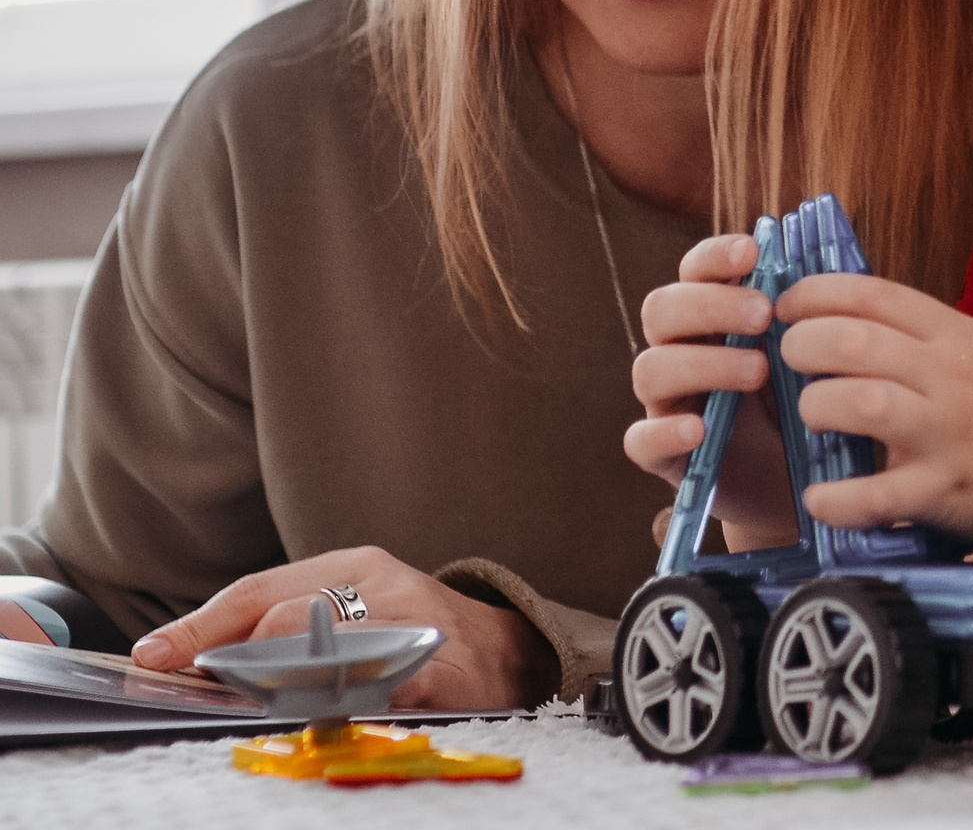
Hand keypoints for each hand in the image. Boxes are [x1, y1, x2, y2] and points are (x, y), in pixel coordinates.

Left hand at [128, 547, 550, 709]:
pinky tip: (325, 715)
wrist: (512, 650)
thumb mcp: (356, 609)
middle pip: (284, 617)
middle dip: (236, 660)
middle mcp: (383, 584)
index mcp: (353, 565)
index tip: (151, 658)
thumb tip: (196, 663)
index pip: (258, 590)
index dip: (199, 627)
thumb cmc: (416, 632)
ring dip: (282, 684)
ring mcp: (415, 622)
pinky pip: (380, 685)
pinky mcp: (445, 666)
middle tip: (207, 692)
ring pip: (326, 650)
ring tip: (257, 703)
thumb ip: (288, 627)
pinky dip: (345, 702)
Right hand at [625, 233, 796, 548]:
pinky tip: (698, 429)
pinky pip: (641, 440)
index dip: (714, 255)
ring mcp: (668, 403)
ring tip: (758, 372)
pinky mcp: (666, 456)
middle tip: (763, 315)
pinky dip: (664, 431)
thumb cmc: (803, 401)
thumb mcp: (811, 354)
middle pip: (662, 309)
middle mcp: (681, 351)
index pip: (695, 271)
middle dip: (710, 305)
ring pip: (650, 368)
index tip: (752, 252)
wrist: (803, 480)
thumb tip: (833, 268)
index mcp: (713, 318)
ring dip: (703, 363)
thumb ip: (810, 314)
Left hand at [771, 272, 972, 552]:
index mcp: (962, 336)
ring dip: (817, 409)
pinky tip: (819, 500)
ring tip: (811, 420)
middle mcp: (954, 377)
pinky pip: (880, 496)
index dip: (816, 293)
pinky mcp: (953, 493)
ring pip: (860, 404)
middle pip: (853, 342)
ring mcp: (953, 434)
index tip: (786, 306)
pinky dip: (839, 498)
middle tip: (788, 361)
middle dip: (801, 346)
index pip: (875, 293)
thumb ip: (940, 341)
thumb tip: (869, 327)